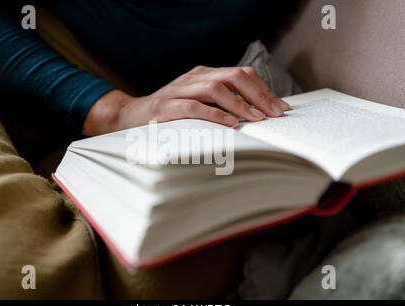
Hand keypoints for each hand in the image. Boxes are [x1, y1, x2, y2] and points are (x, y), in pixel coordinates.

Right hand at [83, 66, 289, 135]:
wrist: (131, 117)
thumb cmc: (171, 115)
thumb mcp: (199, 104)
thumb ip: (223, 104)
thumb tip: (257, 114)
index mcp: (204, 75)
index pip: (241, 74)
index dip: (263, 89)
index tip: (280, 107)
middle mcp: (194, 78)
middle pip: (233, 76)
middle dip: (259, 94)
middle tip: (275, 113)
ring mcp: (178, 91)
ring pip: (215, 88)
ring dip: (240, 104)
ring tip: (257, 119)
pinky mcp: (165, 108)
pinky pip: (193, 107)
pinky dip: (214, 115)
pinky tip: (229, 124)